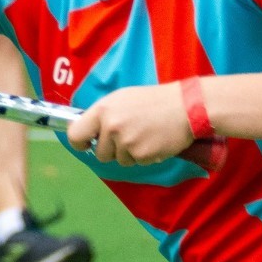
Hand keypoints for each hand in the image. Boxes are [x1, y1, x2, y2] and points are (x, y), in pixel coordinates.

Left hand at [66, 83, 195, 167]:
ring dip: (129, 153)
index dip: (79, 142)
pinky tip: (154, 141)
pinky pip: (136, 162)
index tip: (87, 144)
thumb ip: (104, 114)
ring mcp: (126, 142)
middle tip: (129, 136)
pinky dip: (144, 156)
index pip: (76, 134)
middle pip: (101, 153)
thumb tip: (90, 130)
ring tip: (144, 135)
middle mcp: (111, 127)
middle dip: (112, 150)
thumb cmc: (154, 100)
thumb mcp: (122, 99)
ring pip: (119, 160)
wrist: (185, 107)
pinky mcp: (141, 155)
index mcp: (103, 110)